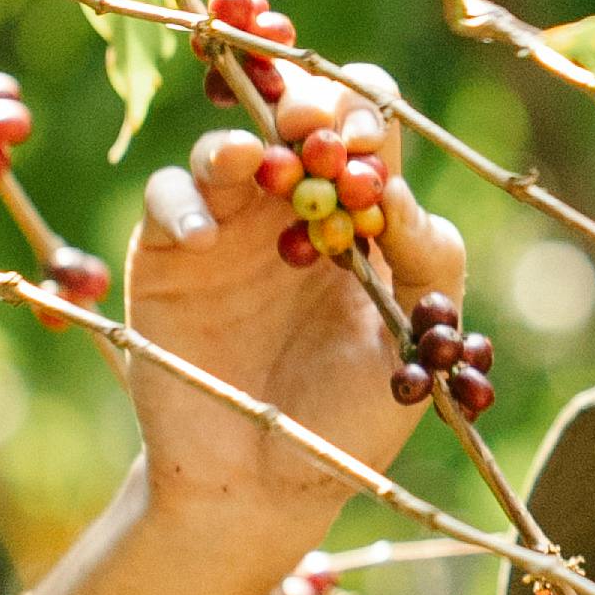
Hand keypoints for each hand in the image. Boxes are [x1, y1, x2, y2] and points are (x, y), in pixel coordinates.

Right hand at [121, 62, 463, 564]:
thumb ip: (426, 266)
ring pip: (227, 148)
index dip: (369, 118)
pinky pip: (168, 199)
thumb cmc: (351, 418)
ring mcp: (228, 224)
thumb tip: (396, 193)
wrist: (267, 486)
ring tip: (259, 163)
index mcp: (362, 217)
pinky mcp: (169, 253)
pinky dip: (183, 204)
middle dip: (307, 108)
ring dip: (244, 144)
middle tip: (313, 128)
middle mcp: (294, 206)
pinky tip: (206, 238)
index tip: (368, 144)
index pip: (369, 131)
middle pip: (295, 117)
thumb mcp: (413, 347)